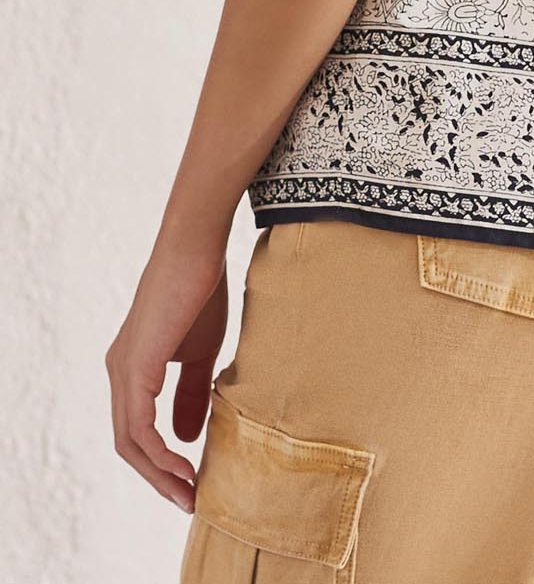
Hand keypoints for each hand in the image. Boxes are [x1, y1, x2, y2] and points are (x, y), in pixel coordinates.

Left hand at [105, 240, 228, 512]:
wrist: (196, 249)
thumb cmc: (199, 290)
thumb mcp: (200, 352)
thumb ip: (191, 393)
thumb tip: (185, 439)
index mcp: (132, 367)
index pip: (138, 429)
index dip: (161, 460)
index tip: (193, 481)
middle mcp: (119, 371)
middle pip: (129, 444)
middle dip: (158, 477)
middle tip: (190, 499)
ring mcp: (123, 370)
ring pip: (131, 441)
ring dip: (159, 473)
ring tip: (190, 491)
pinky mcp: (135, 367)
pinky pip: (139, 426)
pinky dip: (159, 452)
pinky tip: (185, 462)